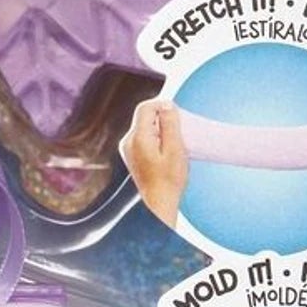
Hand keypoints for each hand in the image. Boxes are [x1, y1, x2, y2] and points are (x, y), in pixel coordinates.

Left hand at [121, 99, 188, 227]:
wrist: (159, 202)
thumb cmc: (169, 179)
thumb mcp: (175, 148)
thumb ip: (170, 124)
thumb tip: (166, 105)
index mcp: (137, 138)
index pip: (145, 108)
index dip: (161, 105)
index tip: (177, 114)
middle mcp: (128, 141)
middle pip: (144, 116)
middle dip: (162, 117)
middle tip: (178, 129)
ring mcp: (128, 149)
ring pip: (144, 126)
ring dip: (160, 128)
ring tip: (174, 142)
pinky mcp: (132, 155)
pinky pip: (143, 137)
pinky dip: (156, 137)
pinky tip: (166, 149)